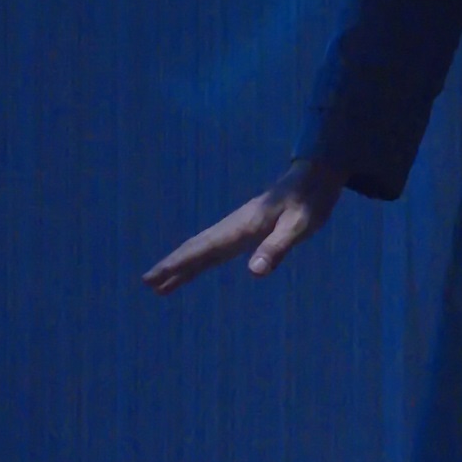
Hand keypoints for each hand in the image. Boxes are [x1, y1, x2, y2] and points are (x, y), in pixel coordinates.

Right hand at [143, 157, 346, 291]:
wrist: (314, 176)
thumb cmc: (309, 201)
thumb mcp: (300, 226)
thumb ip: (277, 247)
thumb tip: (254, 273)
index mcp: (242, 227)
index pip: (204, 249)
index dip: (179, 264)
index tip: (154, 276)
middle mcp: (234, 227)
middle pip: (197, 249)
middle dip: (172, 266)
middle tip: (147, 282)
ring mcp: (237, 228)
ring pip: (203, 249)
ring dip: (182, 266)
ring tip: (161, 284)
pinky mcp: (245, 230)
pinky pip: (216, 248)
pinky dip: (200, 260)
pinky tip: (193, 269)